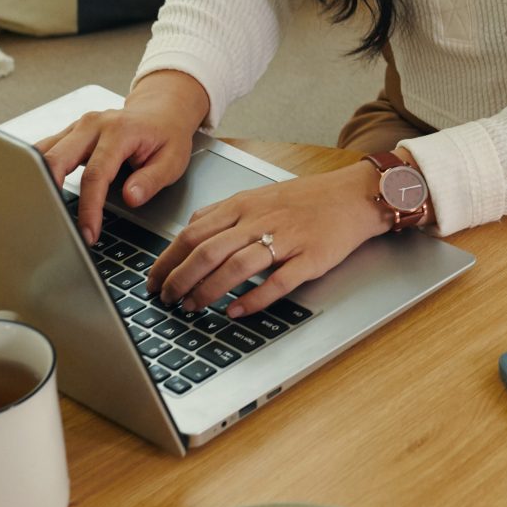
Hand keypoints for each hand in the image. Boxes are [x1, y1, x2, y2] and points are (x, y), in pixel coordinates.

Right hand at [33, 71, 209, 244]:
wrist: (161, 110)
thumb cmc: (167, 135)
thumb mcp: (173, 160)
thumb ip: (152, 180)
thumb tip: (131, 198)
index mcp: (119, 131)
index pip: (95, 174)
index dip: (89, 208)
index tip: (88, 233)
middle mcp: (93, 125)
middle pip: (57, 159)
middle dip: (50, 194)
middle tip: (54, 225)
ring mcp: (78, 127)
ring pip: (43, 153)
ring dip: (37, 181)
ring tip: (40, 212)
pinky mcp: (69, 133)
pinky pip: (44, 150)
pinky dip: (37, 170)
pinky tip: (37, 191)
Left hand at [148, 161, 393, 316]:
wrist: (353, 196)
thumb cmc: (306, 199)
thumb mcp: (258, 196)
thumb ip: (224, 213)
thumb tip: (189, 231)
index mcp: (243, 204)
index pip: (193, 232)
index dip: (167, 259)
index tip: (153, 280)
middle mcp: (260, 219)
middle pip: (208, 250)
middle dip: (180, 279)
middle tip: (167, 299)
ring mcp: (286, 238)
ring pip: (236, 266)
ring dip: (209, 290)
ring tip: (193, 307)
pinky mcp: (310, 257)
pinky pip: (278, 281)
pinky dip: (254, 298)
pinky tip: (237, 311)